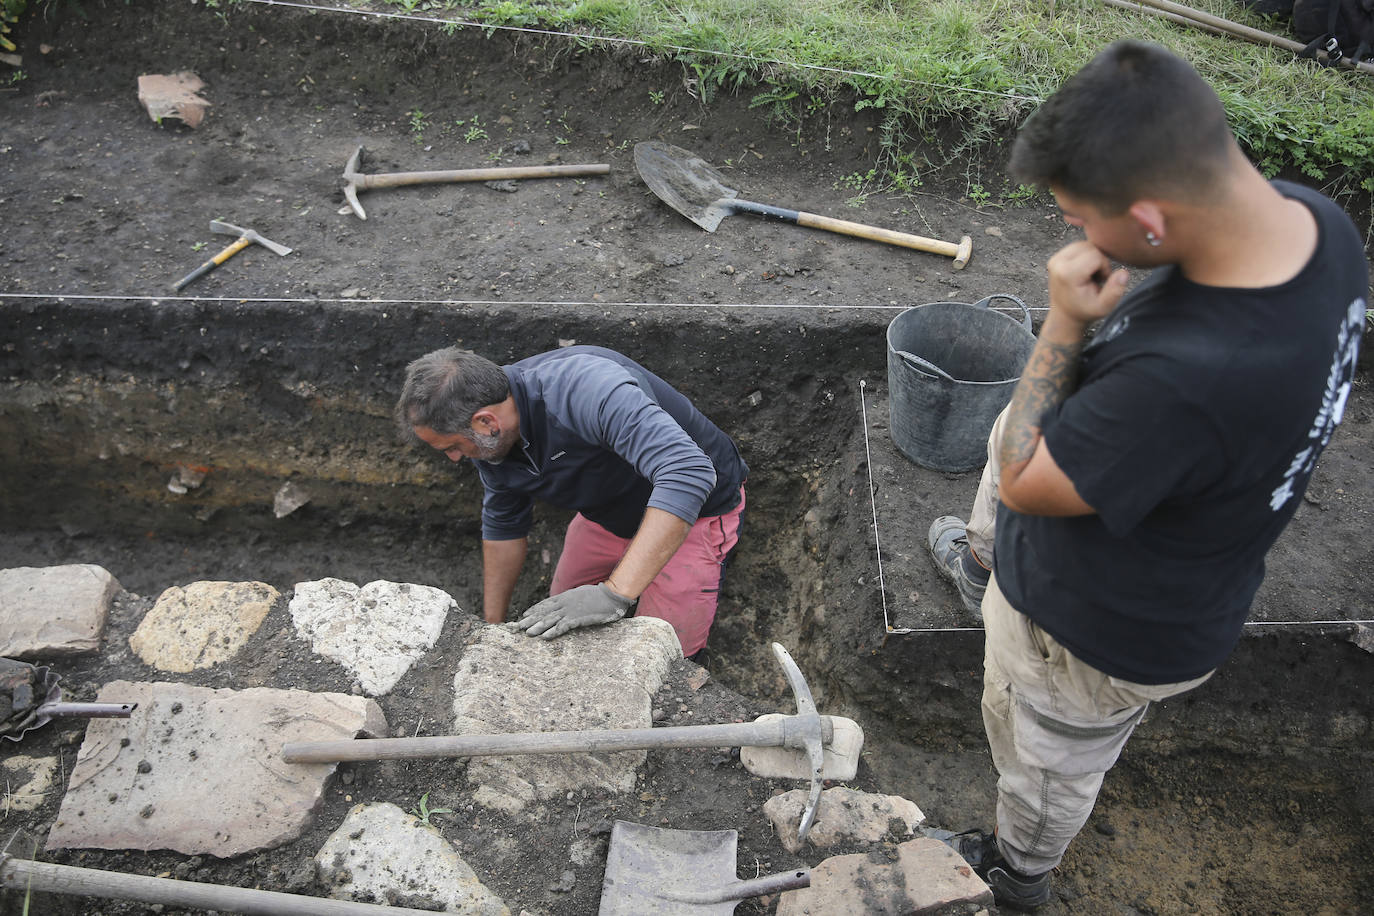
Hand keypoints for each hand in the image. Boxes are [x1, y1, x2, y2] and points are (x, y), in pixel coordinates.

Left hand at [514, 583, 634, 638]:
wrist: (611, 596)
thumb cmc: (598, 595)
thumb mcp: (580, 594)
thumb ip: (570, 598)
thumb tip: (563, 602)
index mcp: (565, 597)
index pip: (545, 604)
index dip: (534, 610)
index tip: (524, 615)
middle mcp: (565, 603)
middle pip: (544, 612)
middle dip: (530, 619)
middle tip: (518, 626)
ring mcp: (570, 611)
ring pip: (550, 620)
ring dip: (538, 627)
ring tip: (528, 633)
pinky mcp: (578, 619)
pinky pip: (562, 626)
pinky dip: (553, 632)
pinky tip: (545, 637)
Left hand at [1046, 240, 1128, 326]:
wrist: (1064, 315)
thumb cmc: (1084, 311)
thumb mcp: (1103, 307)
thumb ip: (1115, 291)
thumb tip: (1124, 273)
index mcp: (1067, 274)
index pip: (1096, 256)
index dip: (1104, 267)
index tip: (1099, 281)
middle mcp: (1058, 263)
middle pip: (1091, 247)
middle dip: (1099, 261)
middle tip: (1095, 279)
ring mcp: (1055, 258)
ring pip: (1086, 245)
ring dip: (1093, 258)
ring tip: (1090, 275)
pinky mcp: (1056, 256)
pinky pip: (1079, 246)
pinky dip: (1086, 256)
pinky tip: (1084, 271)